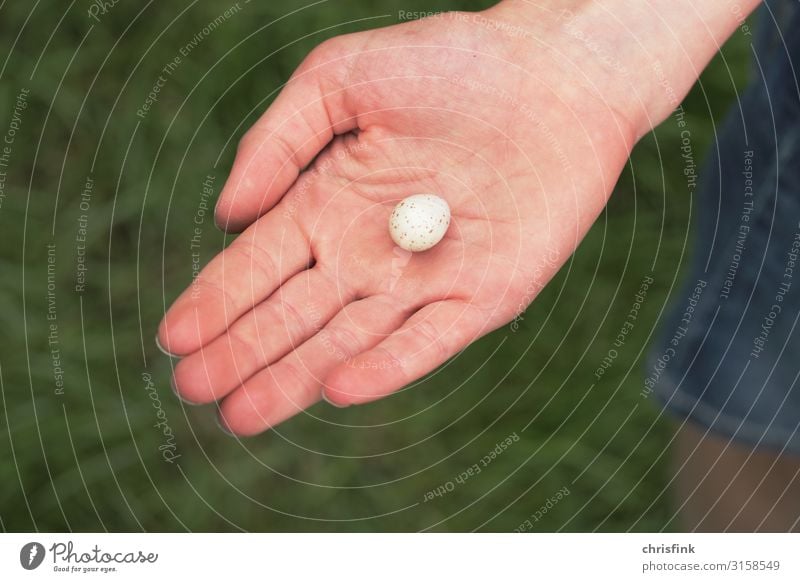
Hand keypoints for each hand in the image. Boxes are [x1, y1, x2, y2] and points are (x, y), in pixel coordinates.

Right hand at [158, 3, 635, 435]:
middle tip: (195, 390)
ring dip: (297, 376)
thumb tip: (227, 215)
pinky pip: (430, 340)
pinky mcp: (484, 295)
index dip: (217, 300)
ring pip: (350, 339)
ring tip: (244, 413)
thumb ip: (278, 142)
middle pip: (295, 314)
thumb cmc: (448, 63)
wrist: (554, 71)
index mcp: (329, 205)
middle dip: (244, 352)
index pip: (260, 266)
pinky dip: (387, 366)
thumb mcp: (341, 79)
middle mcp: (368, 252)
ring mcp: (424, 278)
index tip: (175, 338)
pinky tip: (340, 388)